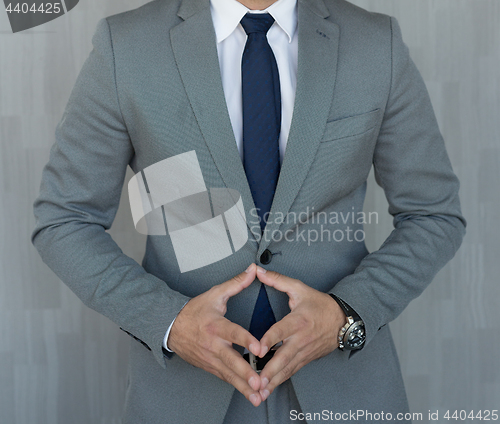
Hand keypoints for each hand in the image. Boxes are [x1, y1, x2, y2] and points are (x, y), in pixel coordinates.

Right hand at [168, 263, 263, 405]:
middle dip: (245, 374)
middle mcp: (213, 344)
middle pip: (231, 361)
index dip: (246, 341)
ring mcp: (211, 358)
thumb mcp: (215, 294)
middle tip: (259, 383)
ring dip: (243, 387)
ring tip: (258, 398)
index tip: (259, 349)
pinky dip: (237, 387)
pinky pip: (225, 378)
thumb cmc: (195, 310)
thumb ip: (236, 283)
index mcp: (216, 325)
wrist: (171, 327)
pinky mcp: (210, 366)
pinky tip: (250, 395)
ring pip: (228, 374)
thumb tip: (252, 270)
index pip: (233, 333)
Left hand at [255, 266, 345, 400]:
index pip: (282, 331)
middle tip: (257, 380)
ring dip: (274, 380)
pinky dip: (280, 381)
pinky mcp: (305, 359)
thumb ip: (277, 280)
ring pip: (287, 368)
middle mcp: (301, 339)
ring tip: (259, 391)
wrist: (343, 320)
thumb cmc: (319, 304)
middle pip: (284, 356)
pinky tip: (269, 389)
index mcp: (299, 320)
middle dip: (271, 370)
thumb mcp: (299, 288)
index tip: (258, 348)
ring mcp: (304, 351)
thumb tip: (258, 271)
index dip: (270, 339)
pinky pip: (291, 371)